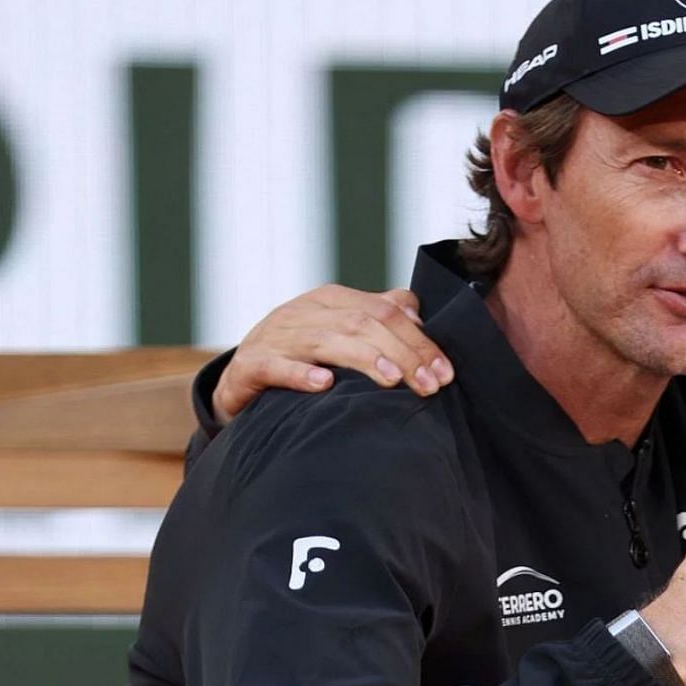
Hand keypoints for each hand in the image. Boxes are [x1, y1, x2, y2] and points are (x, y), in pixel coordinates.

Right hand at [212, 285, 453, 422]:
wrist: (241, 377)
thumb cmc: (302, 355)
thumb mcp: (340, 331)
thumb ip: (378, 319)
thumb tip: (419, 317)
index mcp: (331, 300)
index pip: (385, 311)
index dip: (419, 341)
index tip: (445, 373)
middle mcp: (304, 311)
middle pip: (362, 324)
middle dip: (402, 354)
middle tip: (429, 386)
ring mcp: (276, 336)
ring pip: (325, 341)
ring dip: (363, 359)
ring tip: (392, 380)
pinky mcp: (252, 364)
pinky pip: (276, 366)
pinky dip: (300, 374)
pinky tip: (325, 385)